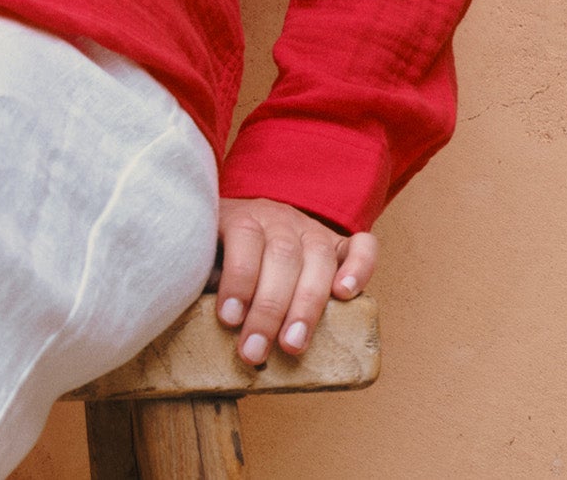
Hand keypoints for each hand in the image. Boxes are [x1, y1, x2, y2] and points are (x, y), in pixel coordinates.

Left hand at [209, 196, 378, 365]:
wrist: (250, 220)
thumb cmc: (223, 251)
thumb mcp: (207, 256)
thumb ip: (208, 278)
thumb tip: (204, 318)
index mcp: (242, 217)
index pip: (244, 239)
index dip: (238, 279)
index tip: (229, 319)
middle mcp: (279, 219)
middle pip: (282, 256)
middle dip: (269, 309)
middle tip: (255, 349)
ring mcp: (311, 229)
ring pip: (318, 257)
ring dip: (307, 305)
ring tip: (292, 344)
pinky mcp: (339, 243)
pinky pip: (362, 246)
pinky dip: (360, 268)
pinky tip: (346, 294)